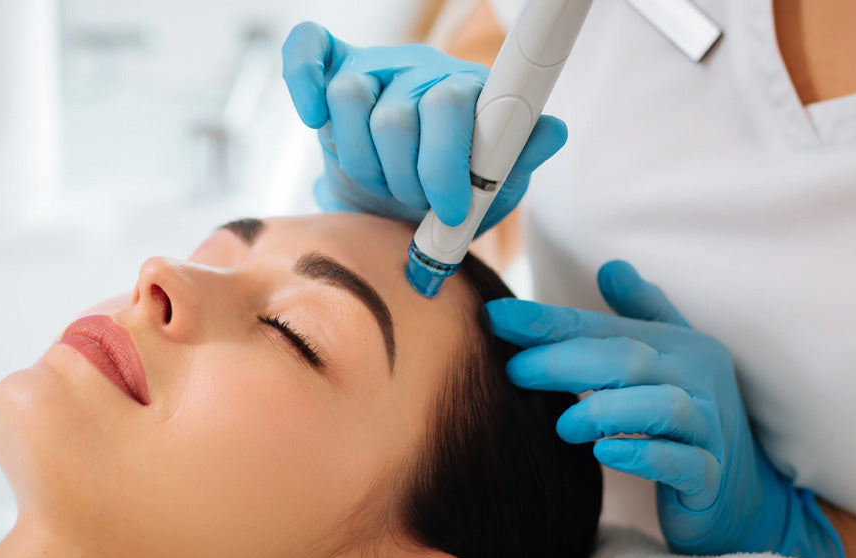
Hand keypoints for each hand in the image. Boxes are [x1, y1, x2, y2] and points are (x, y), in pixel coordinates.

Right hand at [281, 21, 567, 232]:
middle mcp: (420, 73)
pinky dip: (303, 80)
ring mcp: (374, 71)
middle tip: (414, 204)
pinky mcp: (333, 73)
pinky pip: (308, 50)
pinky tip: (313, 116)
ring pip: (349, 98)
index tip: (449, 209)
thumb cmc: (452, 196)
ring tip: (380, 184)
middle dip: (403, 178)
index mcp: (466, 91)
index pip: (448, 104)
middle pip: (395, 116)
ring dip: (361, 160)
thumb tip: (552, 130)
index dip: (444, 162)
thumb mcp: (495, 188)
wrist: (403, 208)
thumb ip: (520, 157)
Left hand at [485, 260, 845, 557]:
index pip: (606, 328)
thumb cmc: (689, 424)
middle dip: (564, 361)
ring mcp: (709, 430)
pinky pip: (681, 462)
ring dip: (604, 411)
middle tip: (514, 371)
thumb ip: (639, 315)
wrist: (741, 499)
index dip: (550, 321)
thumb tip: (611, 266)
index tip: (495, 316)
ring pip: (661, 407)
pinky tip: (604, 454)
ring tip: (563, 425)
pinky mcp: (710, 478)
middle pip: (628, 360)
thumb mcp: (668, 363)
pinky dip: (642, 456)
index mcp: (681, 347)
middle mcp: (699, 381)